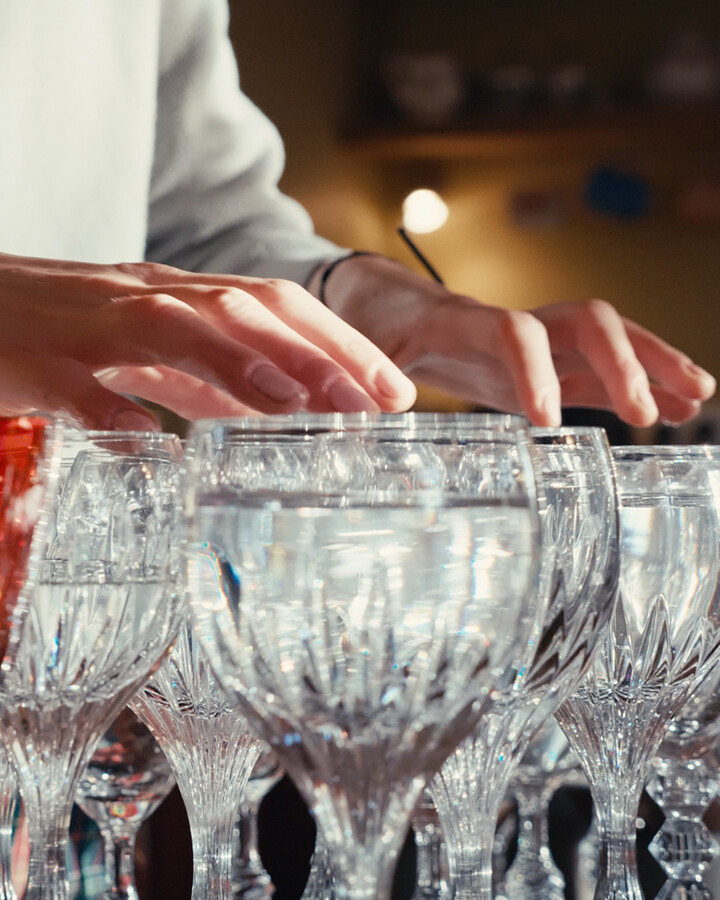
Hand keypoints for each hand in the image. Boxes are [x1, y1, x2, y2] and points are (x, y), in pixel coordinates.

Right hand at [0, 253, 416, 428]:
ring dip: (238, 362)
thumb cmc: (56, 328)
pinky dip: (117, 412)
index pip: (275, 304)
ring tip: (296, 405)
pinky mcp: (34, 363)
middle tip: (370, 402)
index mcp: (175, 296)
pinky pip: (77, 387)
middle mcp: (142, 298)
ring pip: (172, 327)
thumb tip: (268, 409)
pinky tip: (154, 448)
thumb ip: (202, 374)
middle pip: (242, 306)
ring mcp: (87, 326)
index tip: (392, 388)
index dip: (340, 342)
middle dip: (314, 351)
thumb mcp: (146, 348)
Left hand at [319, 254, 714, 427]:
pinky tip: (671, 408)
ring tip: (696, 397)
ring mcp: (536, 343)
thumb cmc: (375, 326)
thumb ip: (375, 374)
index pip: (514, 331)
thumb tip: (385, 404)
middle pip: (585, 322)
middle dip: (623, 360)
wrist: (385, 304)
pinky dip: (635, 386)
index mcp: (465, 323)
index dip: (534, 369)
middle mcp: (513, 326)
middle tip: (649, 410)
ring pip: (607, 342)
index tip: (547, 419)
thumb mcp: (364, 349)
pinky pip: (599, 371)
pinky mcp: (545, 363)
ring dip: (652, 365)